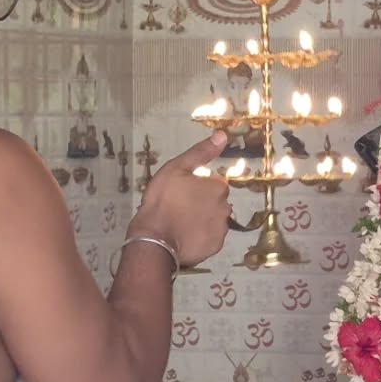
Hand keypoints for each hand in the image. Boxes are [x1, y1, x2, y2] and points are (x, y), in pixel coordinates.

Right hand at [130, 130, 231, 268]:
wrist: (154, 239)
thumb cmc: (161, 201)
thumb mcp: (176, 169)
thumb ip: (200, 153)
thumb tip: (223, 135)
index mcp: (218, 187)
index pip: (214, 183)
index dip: (197, 187)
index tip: (181, 192)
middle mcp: (226, 207)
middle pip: (216, 202)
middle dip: (202, 203)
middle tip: (179, 208)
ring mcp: (222, 228)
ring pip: (214, 219)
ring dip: (203, 219)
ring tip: (180, 223)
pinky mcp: (216, 246)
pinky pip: (211, 237)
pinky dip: (201, 236)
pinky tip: (186, 235)